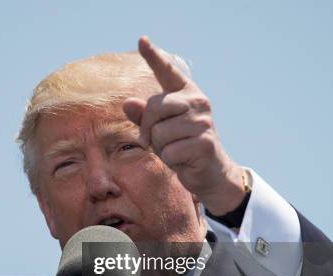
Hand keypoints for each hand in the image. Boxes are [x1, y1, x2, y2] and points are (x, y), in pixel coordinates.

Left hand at [122, 36, 245, 215]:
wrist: (210, 172)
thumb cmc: (181, 147)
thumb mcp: (158, 131)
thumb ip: (143, 117)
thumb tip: (127, 103)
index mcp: (185, 94)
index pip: (167, 72)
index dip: (153, 56)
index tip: (141, 40)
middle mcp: (197, 101)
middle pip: (154, 107)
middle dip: (148, 128)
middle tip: (157, 141)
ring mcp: (203, 121)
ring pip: (159, 133)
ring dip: (161, 148)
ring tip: (176, 150)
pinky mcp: (204, 142)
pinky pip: (169, 152)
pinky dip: (171, 161)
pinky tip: (184, 160)